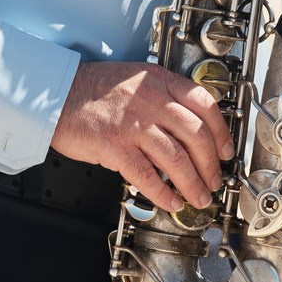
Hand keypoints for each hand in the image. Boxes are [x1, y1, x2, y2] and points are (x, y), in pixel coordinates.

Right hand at [49, 60, 233, 211]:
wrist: (55, 93)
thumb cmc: (91, 89)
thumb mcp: (135, 79)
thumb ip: (162, 98)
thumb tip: (188, 130)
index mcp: (158, 81)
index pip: (205, 105)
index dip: (221, 132)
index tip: (226, 150)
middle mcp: (150, 100)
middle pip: (196, 136)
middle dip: (211, 165)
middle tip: (214, 180)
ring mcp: (133, 124)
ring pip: (177, 159)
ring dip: (192, 184)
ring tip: (198, 197)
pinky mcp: (116, 146)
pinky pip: (148, 176)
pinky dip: (163, 193)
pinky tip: (170, 202)